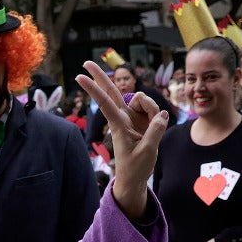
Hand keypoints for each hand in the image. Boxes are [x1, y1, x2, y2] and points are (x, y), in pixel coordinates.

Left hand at [77, 60, 168, 220]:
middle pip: (111, 91)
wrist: (134, 179)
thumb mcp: (148, 151)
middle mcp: (123, 118)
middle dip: (100, 76)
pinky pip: (150, 107)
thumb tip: (161, 114)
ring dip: (148, 105)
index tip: (79, 77)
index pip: (105, 102)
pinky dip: (155, 112)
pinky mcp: (140, 120)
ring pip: (139, 98)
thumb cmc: (136, 168)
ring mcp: (131, 117)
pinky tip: (157, 122)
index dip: (94, 88)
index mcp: (119, 126)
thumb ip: (156, 131)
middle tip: (87, 62)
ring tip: (153, 127)